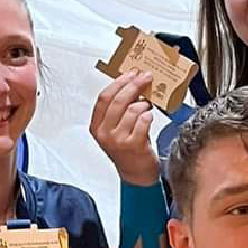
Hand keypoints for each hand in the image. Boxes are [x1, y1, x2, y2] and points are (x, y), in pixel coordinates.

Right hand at [90, 70, 159, 185]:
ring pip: (132, 109)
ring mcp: (118, 140)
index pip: (104, 98)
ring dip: (143, 103)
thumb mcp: (116, 129)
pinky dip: (148, 115)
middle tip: (145, 77)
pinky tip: (149, 116)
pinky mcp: (134, 145)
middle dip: (134, 84)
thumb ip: (119, 110)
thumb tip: (132, 84)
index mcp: (97, 126)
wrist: (136, 175)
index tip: (131, 73)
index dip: (118, 82)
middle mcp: (105, 133)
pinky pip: (143, 121)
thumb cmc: (128, 149)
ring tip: (147, 105)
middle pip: (118, 100)